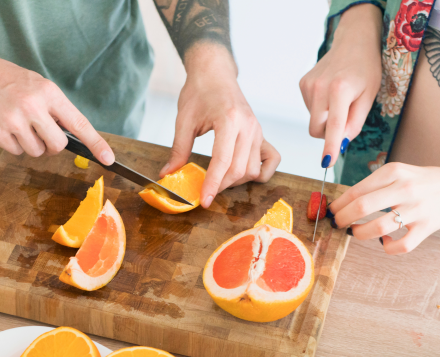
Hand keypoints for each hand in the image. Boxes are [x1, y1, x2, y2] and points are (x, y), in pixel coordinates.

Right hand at [0, 50, 114, 163]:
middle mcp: (33, 106)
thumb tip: (72, 136)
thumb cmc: (3, 78)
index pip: (79, 123)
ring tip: (14, 121)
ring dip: (29, 144)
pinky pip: (16, 152)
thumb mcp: (34, 85)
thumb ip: (53, 108)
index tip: (110, 159)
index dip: (96, 143)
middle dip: (51, 145)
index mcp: (47, 92)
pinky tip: (1, 125)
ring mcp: (15, 121)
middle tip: (38, 131)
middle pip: (57, 145)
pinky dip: (12, 144)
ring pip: (36, 152)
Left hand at [160, 47, 279, 208]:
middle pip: (239, 170)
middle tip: (205, 190)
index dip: (212, 184)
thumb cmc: (199, 92)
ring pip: (253, 170)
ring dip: (236, 181)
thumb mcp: (184, 120)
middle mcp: (248, 126)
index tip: (204, 200)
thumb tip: (168, 174)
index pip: (223, 161)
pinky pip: (270, 161)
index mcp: (229, 120)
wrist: (215, 73)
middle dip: (221, 186)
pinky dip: (259, 172)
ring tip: (219, 179)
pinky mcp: (261, 134)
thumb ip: (178, 149)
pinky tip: (242, 173)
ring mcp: (258, 131)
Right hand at [299, 3, 382, 164]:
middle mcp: (320, 87)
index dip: (330, 147)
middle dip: (329, 133)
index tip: (326, 164)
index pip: (333, 127)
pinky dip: (321, 108)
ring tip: (340, 99)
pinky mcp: (303, 84)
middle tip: (346, 119)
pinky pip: (310, 109)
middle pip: (316, 129)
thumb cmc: (366, 69)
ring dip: (326, 119)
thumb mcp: (368, 97)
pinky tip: (330, 93)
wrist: (354, 42)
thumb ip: (354, 124)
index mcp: (339, 90)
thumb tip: (339, 144)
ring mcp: (308, 85)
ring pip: (313, 121)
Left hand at [330, 162, 439, 253]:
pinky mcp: (426, 228)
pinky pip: (400, 246)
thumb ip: (375, 184)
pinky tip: (385, 240)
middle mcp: (404, 188)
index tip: (331, 212)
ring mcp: (416, 209)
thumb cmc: (424, 181)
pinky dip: (387, 246)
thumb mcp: (399, 172)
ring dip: (359, 234)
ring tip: (356, 232)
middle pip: (361, 207)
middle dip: (342, 219)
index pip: (356, 190)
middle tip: (338, 224)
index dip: (338, 205)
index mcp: (394, 171)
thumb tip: (345, 203)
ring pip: (376, 228)